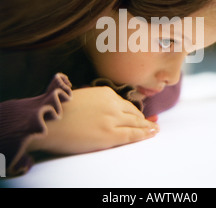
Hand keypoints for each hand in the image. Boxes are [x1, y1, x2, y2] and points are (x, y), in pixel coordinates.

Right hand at [28, 86, 159, 153]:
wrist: (49, 120)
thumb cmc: (60, 109)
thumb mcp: (83, 97)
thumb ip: (97, 101)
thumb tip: (102, 108)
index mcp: (106, 93)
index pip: (125, 104)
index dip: (135, 111)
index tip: (141, 114)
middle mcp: (113, 104)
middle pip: (133, 112)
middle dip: (143, 118)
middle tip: (152, 122)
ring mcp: (113, 119)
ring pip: (135, 122)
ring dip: (146, 126)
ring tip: (154, 129)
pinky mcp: (110, 134)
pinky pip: (132, 134)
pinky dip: (144, 134)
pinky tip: (151, 133)